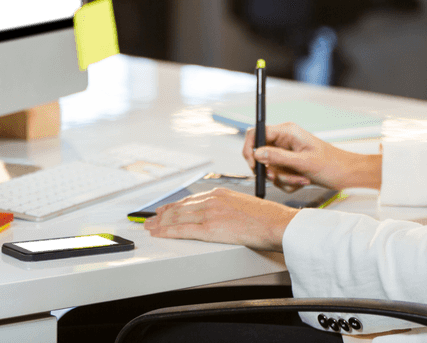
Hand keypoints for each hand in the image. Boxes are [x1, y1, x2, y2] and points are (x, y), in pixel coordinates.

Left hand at [143, 187, 297, 250]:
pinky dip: (167, 231)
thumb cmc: (266, 218)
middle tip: (149, 219)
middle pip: (180, 208)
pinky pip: (183, 230)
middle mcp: (212, 200)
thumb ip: (227, 207)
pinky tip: (158, 233)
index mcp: (220, 193)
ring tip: (149, 227)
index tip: (164, 210)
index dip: (174, 206)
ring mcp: (210, 213)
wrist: (276, 223)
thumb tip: (220, 215)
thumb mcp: (243, 204)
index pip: (190, 199)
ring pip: (178, 217)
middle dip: (162, 214)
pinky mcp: (211, 228)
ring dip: (160, 223)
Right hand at [243, 122, 381, 192]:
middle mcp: (283, 141)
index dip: (250, 148)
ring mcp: (285, 154)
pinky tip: (302, 181)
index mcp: (287, 131)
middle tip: (278, 177)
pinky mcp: (288, 165)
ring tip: (301, 179)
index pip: (256, 133)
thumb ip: (278, 157)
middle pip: (260, 155)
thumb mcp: (303, 162)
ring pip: (269, 169)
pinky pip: (278, 177)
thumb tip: (257, 153)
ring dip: (282, 179)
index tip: (253, 164)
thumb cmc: (331, 164)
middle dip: (270, 170)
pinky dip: (288, 183)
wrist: (346, 175)